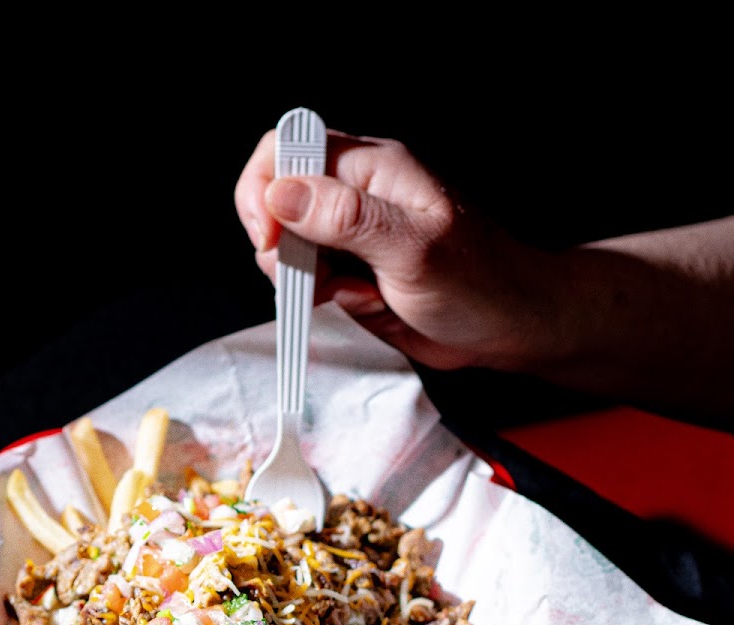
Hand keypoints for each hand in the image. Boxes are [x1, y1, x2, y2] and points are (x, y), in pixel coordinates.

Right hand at [234, 128, 556, 373]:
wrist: (511, 327)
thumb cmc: (480, 282)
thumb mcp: (413, 249)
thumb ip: (346, 219)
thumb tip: (281, 193)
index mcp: (371, 167)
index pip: (286, 148)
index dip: (264, 189)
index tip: (273, 242)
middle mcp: (355, 194)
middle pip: (276, 200)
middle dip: (280, 247)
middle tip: (314, 281)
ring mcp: (351, 236)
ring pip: (289, 247)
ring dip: (303, 279)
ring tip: (352, 295)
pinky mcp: (352, 273)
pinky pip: (311, 281)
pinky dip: (320, 300)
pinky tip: (360, 305)